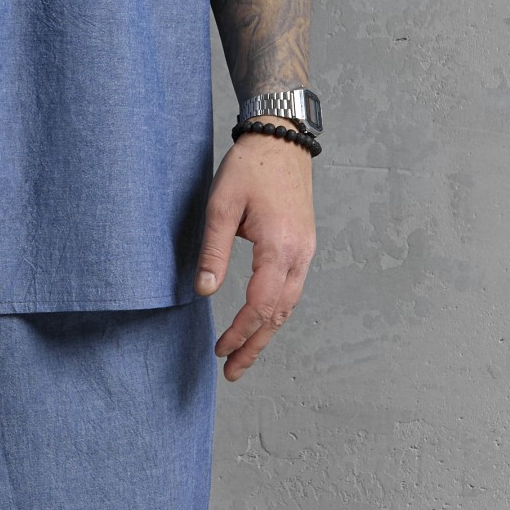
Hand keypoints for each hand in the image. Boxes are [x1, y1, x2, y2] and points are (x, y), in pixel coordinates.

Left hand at [194, 127, 314, 381]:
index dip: (240, 332)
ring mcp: (305, 251)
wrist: (281, 138)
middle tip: (232, 370)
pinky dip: (276, 311)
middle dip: (255, 344)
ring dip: (266, 331)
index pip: (260, 304)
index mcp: (279, 247)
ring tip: (243, 354)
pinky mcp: (303, 245)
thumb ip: (214, 250)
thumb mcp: (221, 204)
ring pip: (288, 304)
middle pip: (279, 314)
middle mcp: (299, 255)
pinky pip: (292, 289)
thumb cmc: (250, 166)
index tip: (220, 350)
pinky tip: (261, 321)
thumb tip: (204, 291)